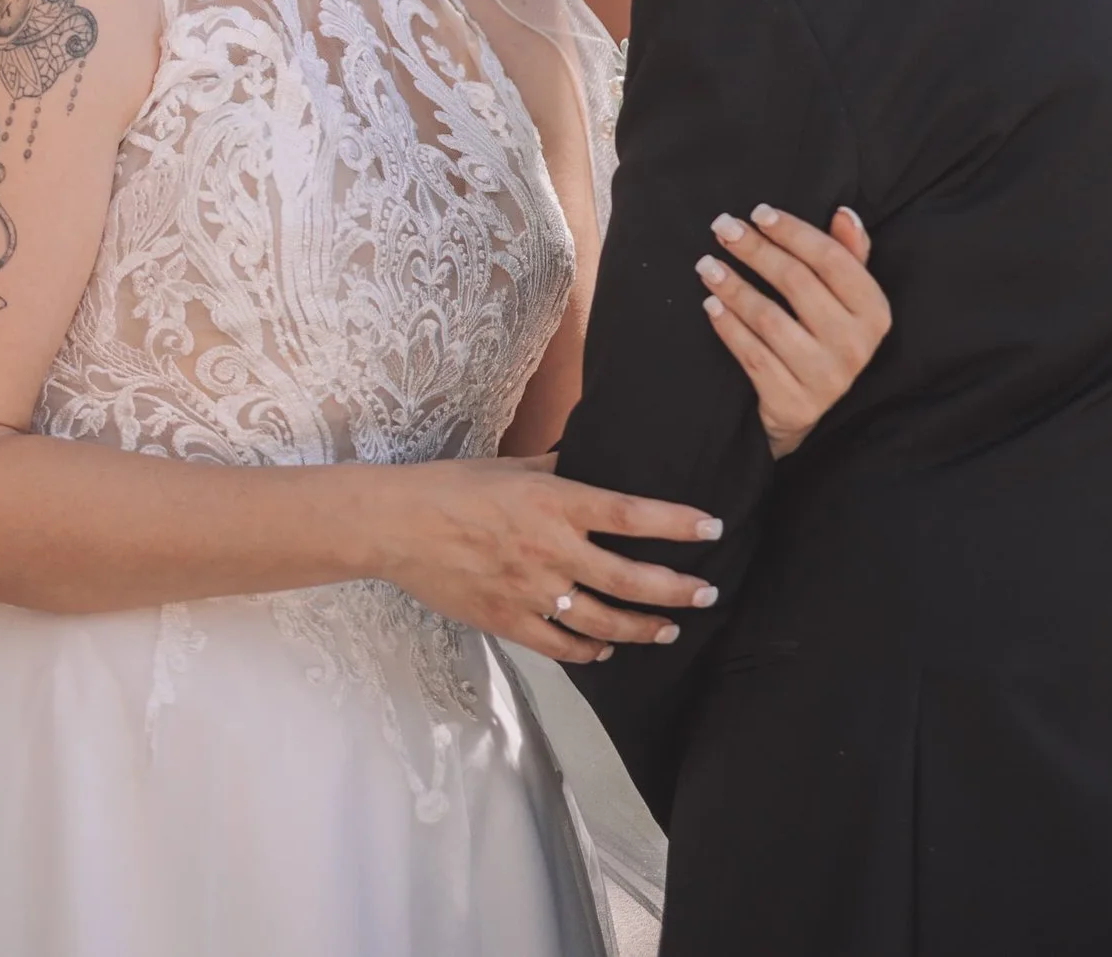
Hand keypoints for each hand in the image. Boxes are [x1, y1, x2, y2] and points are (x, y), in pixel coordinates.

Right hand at [372, 453, 725, 666]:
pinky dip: (592, 652)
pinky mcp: (510, 623)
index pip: (632, 514)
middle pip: (631, 579)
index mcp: (556, 503)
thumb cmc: (454, 486)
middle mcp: (552, 550)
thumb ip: (558, 470)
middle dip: (677, 589)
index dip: (677, 522)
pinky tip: (607, 650)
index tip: (712, 527)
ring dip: (643, 628)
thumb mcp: (513, 467)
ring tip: (669, 628)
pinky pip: (563, 646)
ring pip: (604, 622)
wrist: (399, 526)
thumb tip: (590, 459)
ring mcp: (532, 592)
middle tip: (709, 593)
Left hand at [699, 204, 890, 457]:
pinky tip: (711, 305)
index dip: (793, 231)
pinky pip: (752, 355)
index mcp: (874, 312)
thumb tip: (844, 213)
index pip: (832, 259)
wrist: (807, 408)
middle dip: (755, 250)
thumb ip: (849, 253)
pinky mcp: (794, 404)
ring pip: (769, 318)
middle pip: (796, 283)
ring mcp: (825, 378)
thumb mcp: (846, 297)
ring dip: (733, 287)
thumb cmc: (824, 334)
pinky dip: (728, 326)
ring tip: (707, 265)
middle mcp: (855, 346)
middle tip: (722, 228)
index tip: (758, 212)